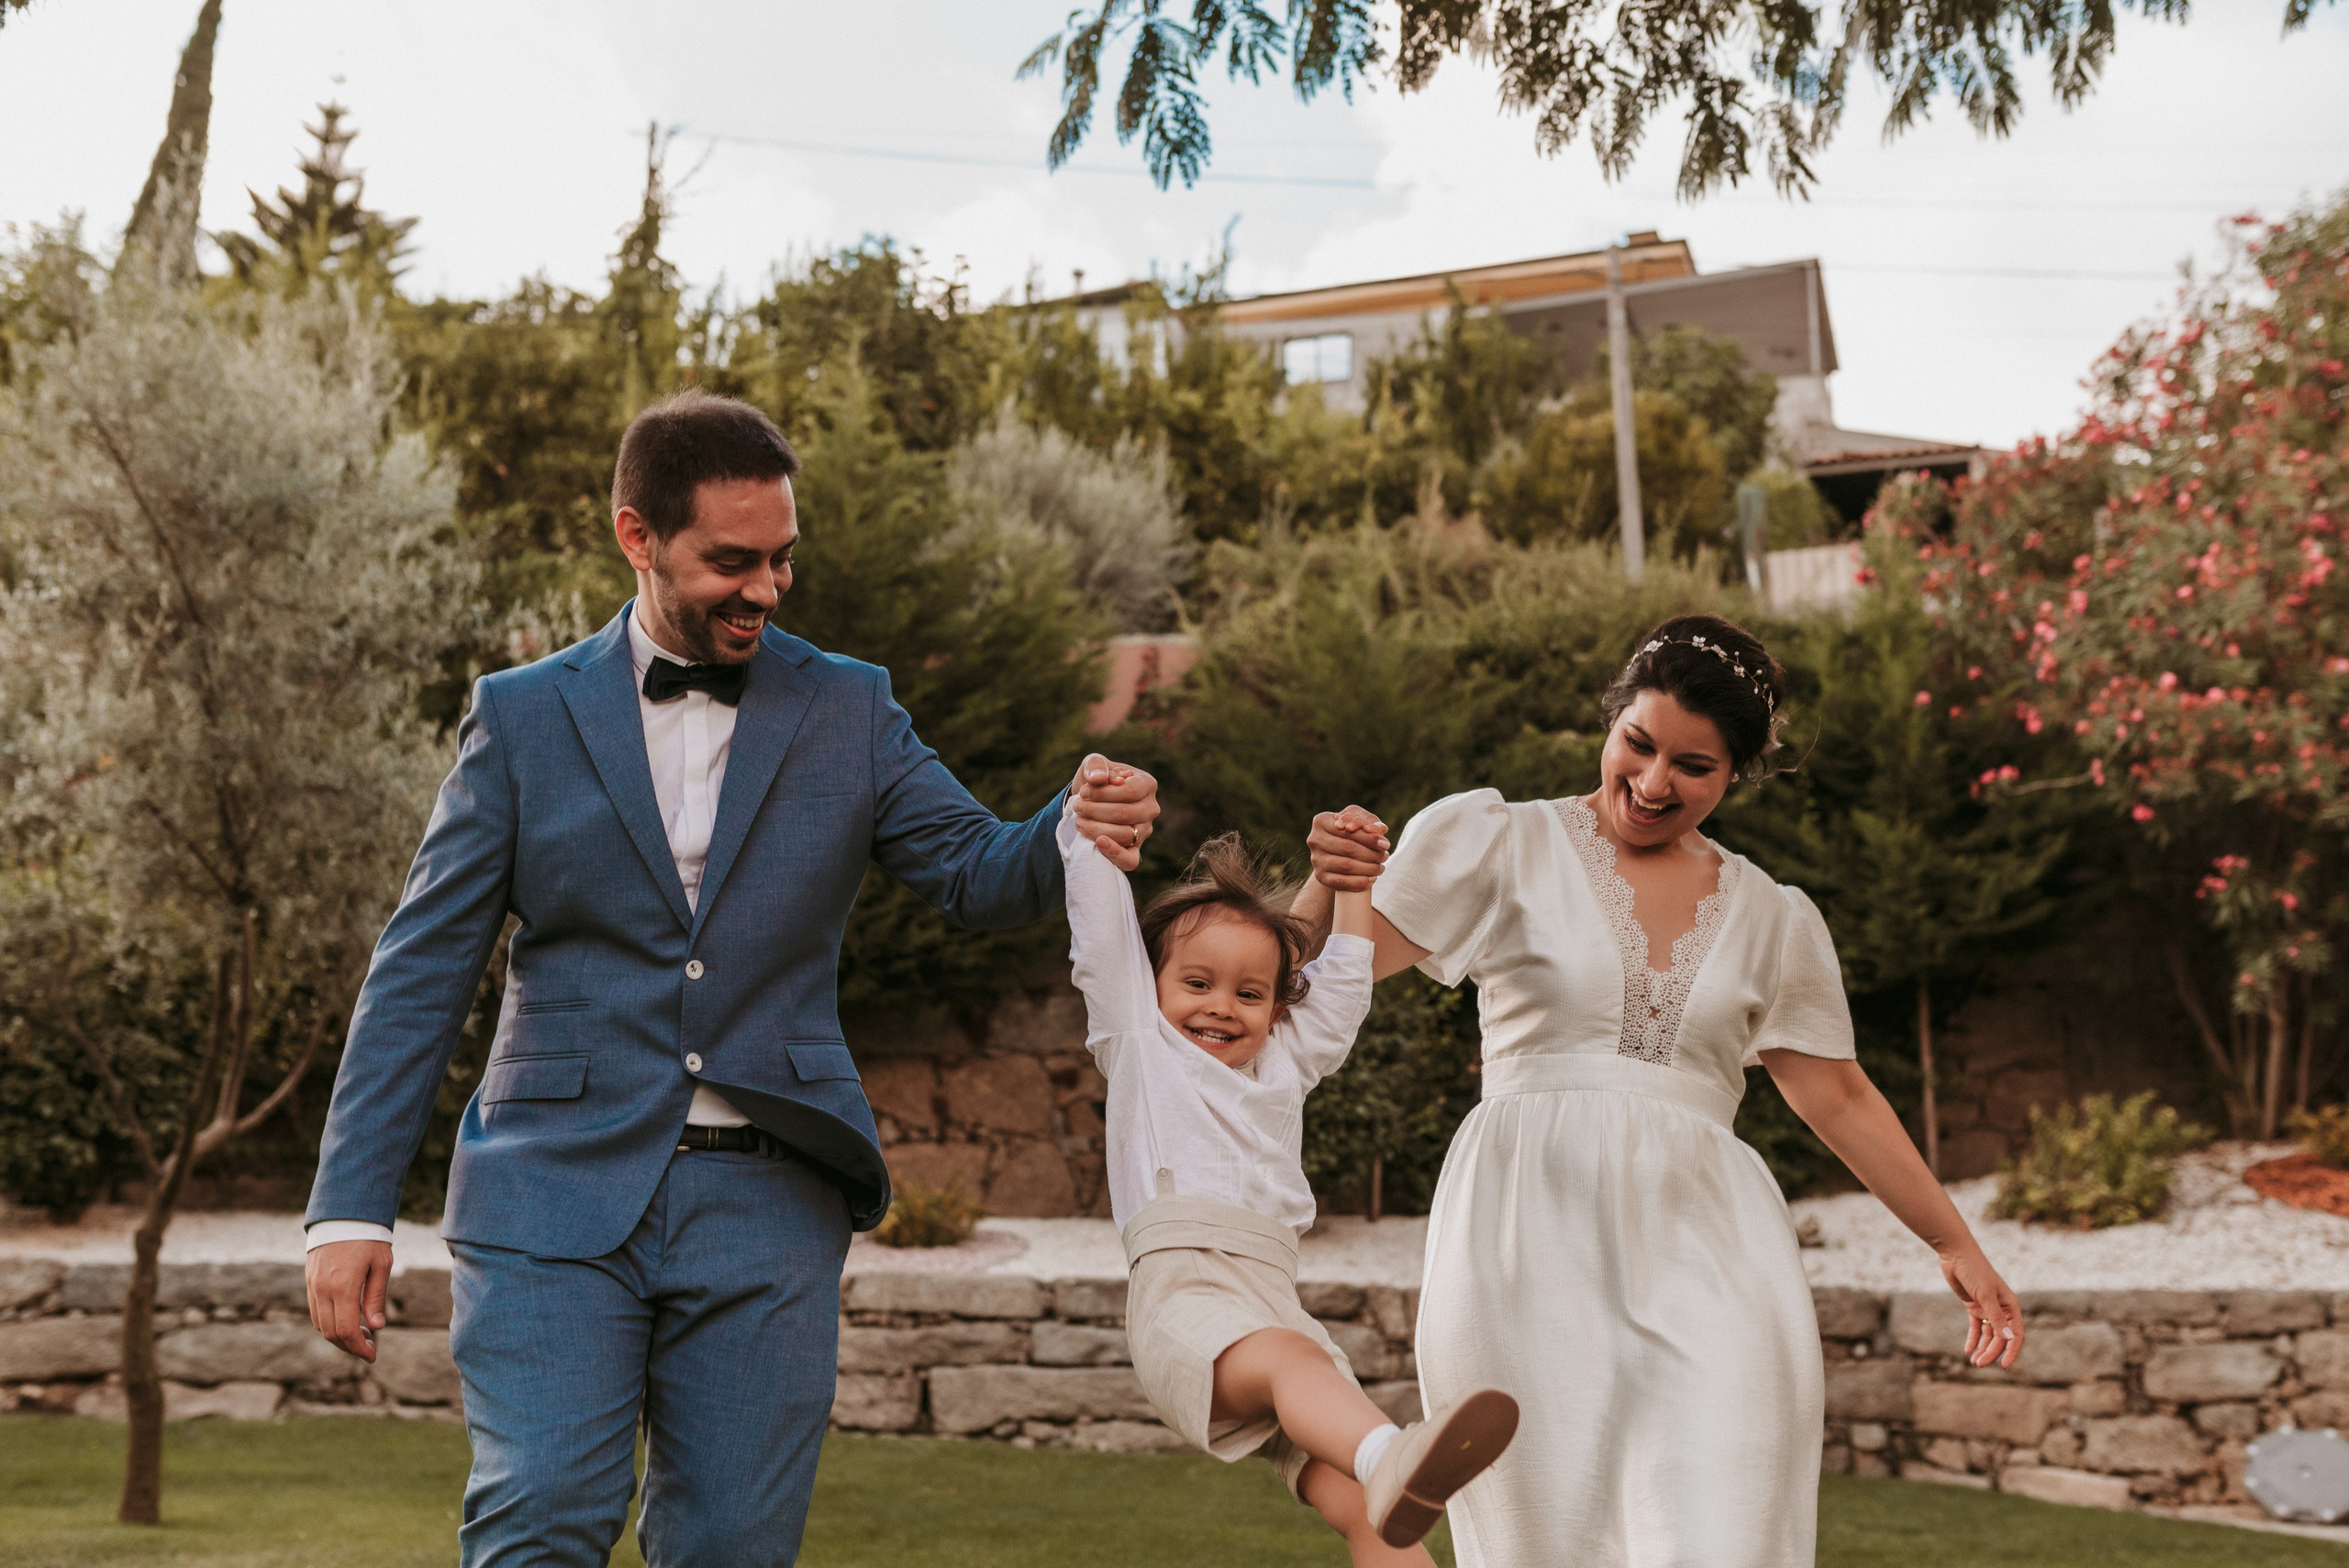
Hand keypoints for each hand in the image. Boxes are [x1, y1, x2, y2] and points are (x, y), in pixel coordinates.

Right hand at [306, 1239, 392, 1362]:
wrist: (343, 1214)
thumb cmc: (368, 1237)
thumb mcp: (381, 1265)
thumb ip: (376, 1297)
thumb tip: (376, 1326)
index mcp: (343, 1286)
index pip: (346, 1330)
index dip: (359, 1347)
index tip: (372, 1356)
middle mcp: (323, 1289)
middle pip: (330, 1332)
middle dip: (349, 1346)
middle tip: (369, 1348)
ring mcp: (312, 1285)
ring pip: (320, 1324)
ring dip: (338, 1337)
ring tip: (360, 1335)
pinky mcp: (309, 1281)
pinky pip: (315, 1311)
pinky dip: (328, 1323)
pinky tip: (346, 1320)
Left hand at [1071, 754, 1158, 871]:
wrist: (1089, 802)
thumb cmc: (1095, 781)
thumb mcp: (1093, 765)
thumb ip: (1095, 765)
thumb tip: (1098, 779)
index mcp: (1147, 784)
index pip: (1130, 791)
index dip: (1103, 793)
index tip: (1083, 792)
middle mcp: (1151, 808)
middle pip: (1125, 813)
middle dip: (1095, 810)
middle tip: (1077, 807)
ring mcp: (1144, 831)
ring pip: (1124, 835)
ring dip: (1097, 829)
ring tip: (1080, 821)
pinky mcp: (1135, 850)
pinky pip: (1130, 860)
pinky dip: (1114, 853)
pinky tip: (1098, 843)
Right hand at [1307, 806, 1388, 892]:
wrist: (1335, 853)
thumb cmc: (1351, 833)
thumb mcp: (1359, 822)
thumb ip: (1370, 821)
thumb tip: (1381, 830)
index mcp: (1321, 821)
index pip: (1349, 830)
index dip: (1369, 837)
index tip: (1386, 844)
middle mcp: (1314, 839)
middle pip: (1348, 848)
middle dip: (1371, 853)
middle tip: (1385, 856)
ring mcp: (1315, 859)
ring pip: (1346, 865)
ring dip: (1368, 868)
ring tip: (1380, 867)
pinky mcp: (1320, 876)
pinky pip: (1341, 882)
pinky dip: (1359, 882)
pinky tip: (1371, 879)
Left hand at [1941, 1246, 2023, 1368]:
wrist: (1956, 1255)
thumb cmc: (1974, 1271)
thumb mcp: (1985, 1296)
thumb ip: (1996, 1317)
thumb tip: (2009, 1339)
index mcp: (2011, 1306)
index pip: (2016, 1334)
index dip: (2011, 1351)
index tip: (2004, 1366)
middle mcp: (2002, 1309)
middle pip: (2000, 1337)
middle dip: (1991, 1352)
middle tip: (1979, 1364)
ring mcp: (1987, 1308)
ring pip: (1988, 1334)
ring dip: (1982, 1348)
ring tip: (1974, 1362)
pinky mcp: (1974, 1306)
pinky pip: (1976, 1327)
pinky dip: (1973, 1339)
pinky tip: (1968, 1350)